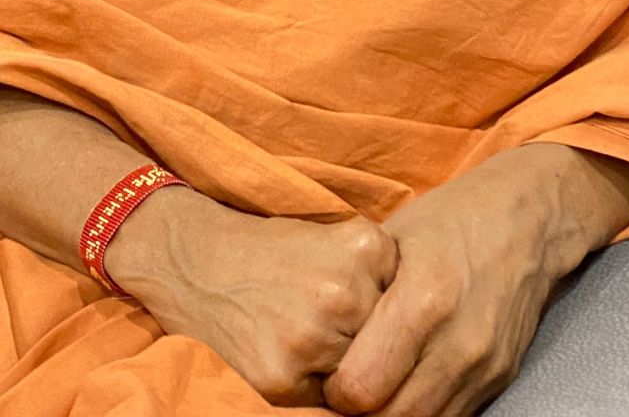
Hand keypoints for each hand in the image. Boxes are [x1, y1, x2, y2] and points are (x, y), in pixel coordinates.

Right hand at [105, 187, 398, 406]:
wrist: (194, 258)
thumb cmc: (270, 251)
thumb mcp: (333, 238)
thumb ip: (378, 275)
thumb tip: (424, 332)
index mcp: (363, 246)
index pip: (408, 303)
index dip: (390, 313)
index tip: (375, 310)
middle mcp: (343, 291)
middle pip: (387, 343)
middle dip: (368, 342)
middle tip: (328, 321)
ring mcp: (312, 338)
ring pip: (359, 377)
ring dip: (342, 367)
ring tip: (306, 334)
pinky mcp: (281, 379)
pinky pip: (325, 403)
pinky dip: (314, 389)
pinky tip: (289, 354)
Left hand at [324, 147, 567, 416]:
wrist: (530, 217)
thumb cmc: (452, 218)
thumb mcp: (392, 240)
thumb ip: (359, 294)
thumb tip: (320, 339)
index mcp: (423, 300)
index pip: (362, 387)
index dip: (335, 391)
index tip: (329, 375)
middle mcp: (458, 342)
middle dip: (359, 413)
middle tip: (345, 390)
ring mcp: (483, 364)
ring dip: (392, 416)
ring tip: (375, 389)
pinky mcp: (500, 375)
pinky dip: (423, 411)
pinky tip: (408, 386)